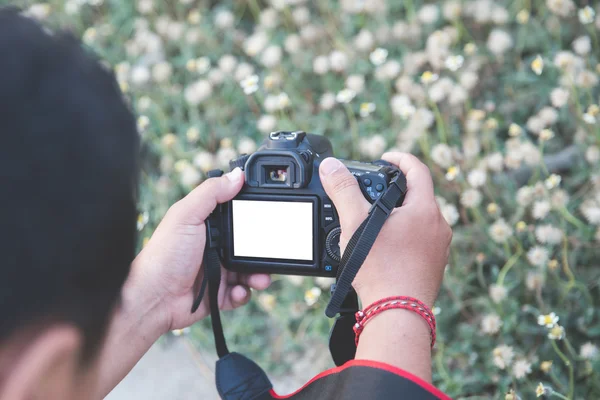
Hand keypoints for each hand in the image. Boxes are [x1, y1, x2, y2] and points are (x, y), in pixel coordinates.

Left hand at [129, 168, 270, 332]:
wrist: (154, 297)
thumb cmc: (164, 254)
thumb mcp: (186, 215)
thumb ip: (211, 193)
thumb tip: (238, 175)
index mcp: (207, 224)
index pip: (237, 214)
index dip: (252, 213)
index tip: (266, 213)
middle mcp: (214, 246)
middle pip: (249, 244)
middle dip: (261, 249)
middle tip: (268, 252)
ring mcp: (218, 270)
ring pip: (249, 270)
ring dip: (258, 275)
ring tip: (260, 279)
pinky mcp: (219, 292)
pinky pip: (241, 292)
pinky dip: (244, 293)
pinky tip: (237, 291)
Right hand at [319, 153, 451, 306]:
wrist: (398, 313)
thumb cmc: (381, 269)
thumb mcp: (356, 223)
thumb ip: (343, 190)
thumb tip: (331, 165)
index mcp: (425, 209)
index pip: (417, 170)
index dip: (399, 159)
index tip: (384, 159)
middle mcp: (438, 226)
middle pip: (418, 196)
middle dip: (395, 190)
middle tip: (373, 192)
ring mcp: (439, 248)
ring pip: (419, 220)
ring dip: (400, 214)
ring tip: (375, 222)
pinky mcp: (434, 266)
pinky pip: (420, 241)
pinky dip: (404, 236)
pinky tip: (385, 248)